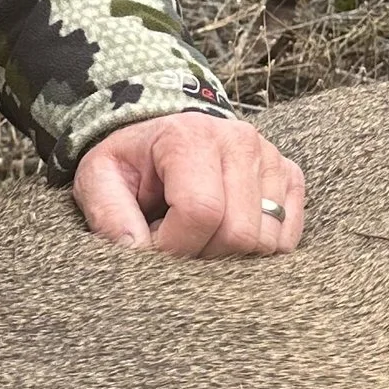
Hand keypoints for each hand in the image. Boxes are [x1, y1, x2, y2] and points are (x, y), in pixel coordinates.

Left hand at [72, 113, 305, 256]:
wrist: (161, 136)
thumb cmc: (130, 162)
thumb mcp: (99, 178)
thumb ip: (109, 214)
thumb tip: (138, 251)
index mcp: (190, 136)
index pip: (201, 212)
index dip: (175, 245)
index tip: (153, 244)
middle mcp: (239, 140)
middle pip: (239, 232)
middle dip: (203, 253)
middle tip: (176, 238)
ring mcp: (270, 157)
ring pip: (266, 240)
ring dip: (229, 252)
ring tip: (199, 231)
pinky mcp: (289, 175)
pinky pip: (288, 237)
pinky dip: (257, 248)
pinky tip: (226, 229)